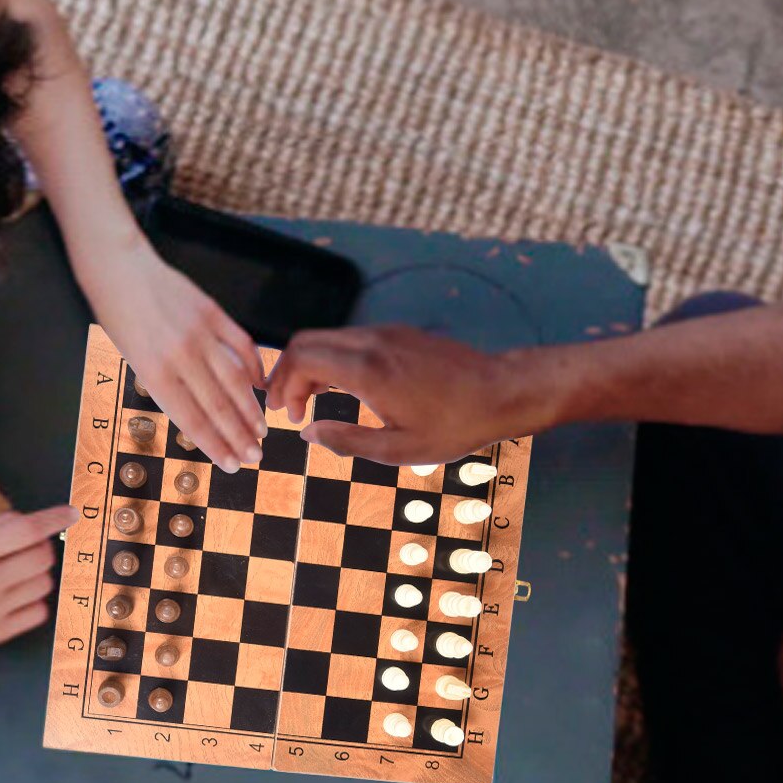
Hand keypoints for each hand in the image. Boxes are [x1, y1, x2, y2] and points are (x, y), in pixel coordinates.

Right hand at [0, 503, 75, 657]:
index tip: (72, 514)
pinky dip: (31, 601)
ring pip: (44, 584)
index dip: (55, 518)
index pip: (28, 530)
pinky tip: (10, 596)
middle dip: (39, 548)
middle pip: (43, 557)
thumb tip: (37, 522)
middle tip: (20, 550)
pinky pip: (38, 612)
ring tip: (9, 575)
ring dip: (34, 575)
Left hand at [84, 241, 265, 472]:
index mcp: (154, 372)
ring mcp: (199, 333)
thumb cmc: (119, 317)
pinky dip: (254, 366)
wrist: (118, 269)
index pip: (192, 419)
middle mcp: (180, 355)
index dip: (215, 446)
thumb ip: (166, 384)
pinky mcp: (212, 312)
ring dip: (250, 409)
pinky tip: (261, 385)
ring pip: (235, 379)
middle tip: (255, 456)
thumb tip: (198, 411)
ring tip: (261, 431)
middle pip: (218, 405)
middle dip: (239, 436)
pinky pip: (241, 344)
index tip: (232, 465)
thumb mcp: (134, 359)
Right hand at [264, 326, 565, 463]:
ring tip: (311, 403)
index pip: (301, 358)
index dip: (281, 385)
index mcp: (368, 370)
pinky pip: (350, 340)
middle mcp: (372, 342)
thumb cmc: (454, 426)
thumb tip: (309, 433)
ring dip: (310, 367)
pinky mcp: (398, 334)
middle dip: (287, 373)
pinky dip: (333, 360)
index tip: (284, 414)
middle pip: (306, 341)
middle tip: (286, 408)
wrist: (501, 393)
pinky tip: (340, 389)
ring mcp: (386, 333)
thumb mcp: (398, 449)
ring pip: (328, 339)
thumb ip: (347, 441)